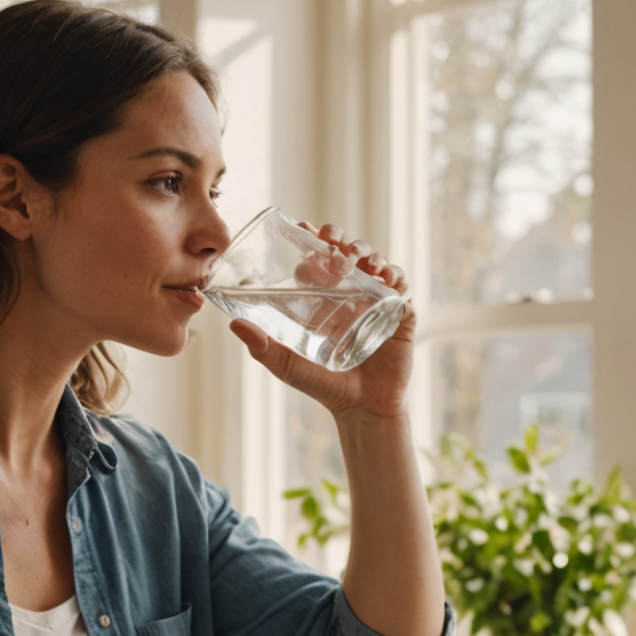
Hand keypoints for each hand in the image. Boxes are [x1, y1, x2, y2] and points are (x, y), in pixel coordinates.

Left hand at [227, 223, 413, 420]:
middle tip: (334, 244)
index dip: (316, 239)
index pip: (321, 258)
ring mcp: (377, 301)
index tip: (307, 227)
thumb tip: (234, 326)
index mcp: (325, 298)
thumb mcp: (288, 365)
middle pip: (349, 253)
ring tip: (358, 261)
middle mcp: (352, 294)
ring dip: (369, 253)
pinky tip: (384, 278)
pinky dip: (395, 275)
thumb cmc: (324, 385)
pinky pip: (401, 286)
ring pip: (376, 263)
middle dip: (343, 240)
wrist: (362, 408)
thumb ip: (263, 348)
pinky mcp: (400, 313)